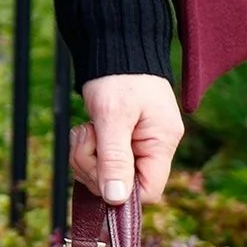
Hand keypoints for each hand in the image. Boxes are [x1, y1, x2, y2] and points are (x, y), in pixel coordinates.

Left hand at [71, 73, 183, 208]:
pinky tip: (86, 129)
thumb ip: (115, 159)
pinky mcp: (118, 141)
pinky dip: (84, 148)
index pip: (148, 191)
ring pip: (103, 174)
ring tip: (87, 129)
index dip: (121, 191)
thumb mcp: (113, 117)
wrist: (114, 47)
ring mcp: (134, 146)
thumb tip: (116, 199)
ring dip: (84, 156)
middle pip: (120, 185)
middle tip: (87, 139)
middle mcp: (151, 149)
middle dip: (93, 167)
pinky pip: (97, 160)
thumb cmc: (118, 77)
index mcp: (161, 144)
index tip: (99, 172)